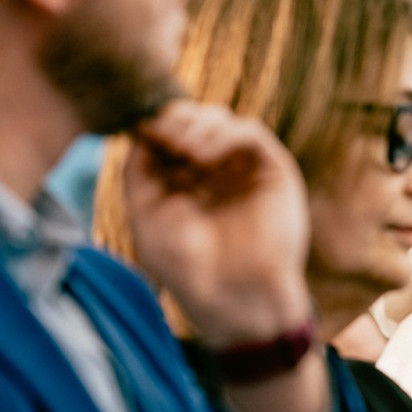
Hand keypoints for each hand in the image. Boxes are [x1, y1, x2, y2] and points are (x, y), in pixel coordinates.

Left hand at [121, 100, 312, 347]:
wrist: (231, 294)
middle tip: (162, 133)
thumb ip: (138, 170)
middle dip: (174, 118)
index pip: (168, 132)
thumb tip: (141, 130)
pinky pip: (248, 132)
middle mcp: (215, 171)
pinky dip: (222, 133)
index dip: (155, 123)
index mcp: (184, 180)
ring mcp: (244, 170)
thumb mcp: (145, 212)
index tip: (140, 128)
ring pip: (221, 118)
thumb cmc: (186, 264)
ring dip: (196, 123)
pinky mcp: (272, 171)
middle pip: (193, 118)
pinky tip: (201, 154)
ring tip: (182, 148)